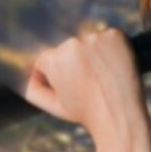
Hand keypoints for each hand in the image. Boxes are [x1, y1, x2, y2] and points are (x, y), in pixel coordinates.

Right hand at [23, 28, 146, 142]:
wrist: (121, 116)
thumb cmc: (87, 114)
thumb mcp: (54, 106)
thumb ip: (34, 89)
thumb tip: (29, 72)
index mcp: (53, 59)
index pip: (48, 59)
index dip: (60, 76)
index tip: (75, 88)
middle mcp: (72, 44)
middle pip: (69, 49)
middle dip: (78, 64)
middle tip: (92, 85)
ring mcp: (95, 38)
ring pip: (90, 42)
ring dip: (95, 55)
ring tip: (104, 78)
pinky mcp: (115, 35)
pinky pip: (109, 37)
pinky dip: (113, 49)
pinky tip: (116, 67)